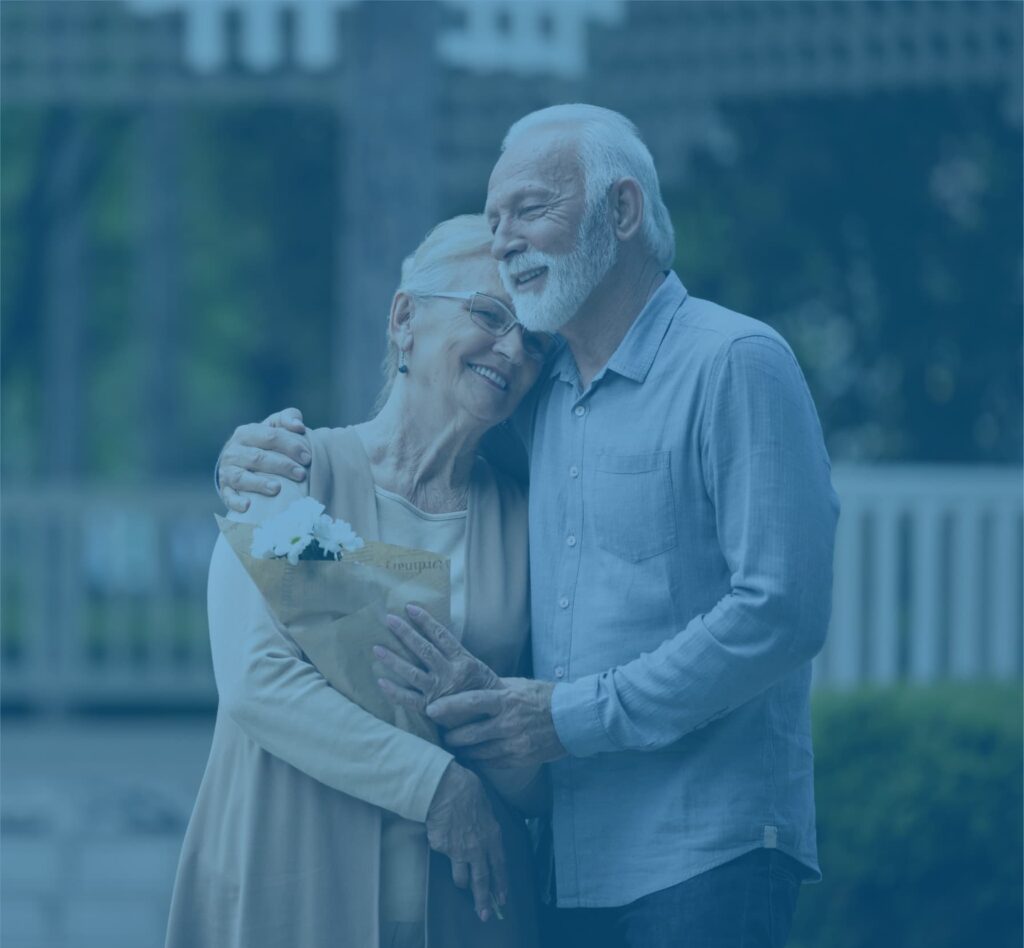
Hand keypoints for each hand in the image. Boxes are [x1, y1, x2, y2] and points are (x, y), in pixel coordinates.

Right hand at [217, 408, 310, 512]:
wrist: (238, 462)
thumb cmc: (264, 443)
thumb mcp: (274, 426)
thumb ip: (287, 419)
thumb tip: (298, 426)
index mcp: (247, 433)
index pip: (270, 436)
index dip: (290, 446)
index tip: (308, 458)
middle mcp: (234, 451)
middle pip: (258, 457)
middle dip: (282, 466)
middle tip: (301, 475)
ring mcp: (227, 471)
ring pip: (241, 477)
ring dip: (259, 483)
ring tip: (277, 489)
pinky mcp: (225, 490)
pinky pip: (228, 496)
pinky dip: (237, 501)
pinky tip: (249, 506)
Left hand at [375, 605, 501, 714]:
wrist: (493, 716)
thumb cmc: (481, 688)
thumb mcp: (475, 666)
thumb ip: (455, 655)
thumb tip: (432, 636)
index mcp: (463, 660)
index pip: (441, 635)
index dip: (425, 621)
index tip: (410, 608)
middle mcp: (450, 673)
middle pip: (424, 650)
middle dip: (405, 633)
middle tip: (389, 619)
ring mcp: (439, 691)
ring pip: (412, 672)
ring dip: (393, 660)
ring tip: (377, 648)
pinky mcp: (430, 708)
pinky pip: (408, 699)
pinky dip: (393, 691)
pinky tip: (380, 681)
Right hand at [426, 762, 507, 921]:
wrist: (445, 787)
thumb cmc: (467, 790)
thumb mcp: (486, 807)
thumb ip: (486, 826)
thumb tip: (484, 833)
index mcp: (492, 837)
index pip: (500, 866)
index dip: (501, 883)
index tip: (502, 898)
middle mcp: (477, 848)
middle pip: (481, 881)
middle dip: (483, 900)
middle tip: (485, 914)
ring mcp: (458, 851)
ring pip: (461, 877)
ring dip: (462, 881)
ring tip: (462, 883)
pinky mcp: (441, 848)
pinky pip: (443, 853)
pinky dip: (443, 847)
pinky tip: (441, 835)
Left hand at [428, 679, 566, 769]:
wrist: (573, 718)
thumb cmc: (543, 696)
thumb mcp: (518, 685)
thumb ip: (494, 688)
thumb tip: (468, 685)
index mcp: (507, 700)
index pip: (472, 703)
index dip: (449, 707)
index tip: (431, 710)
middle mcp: (509, 723)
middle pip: (469, 733)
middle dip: (451, 736)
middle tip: (441, 734)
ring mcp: (515, 744)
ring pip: (478, 752)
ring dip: (462, 750)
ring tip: (453, 747)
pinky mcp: (520, 759)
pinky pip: (492, 762)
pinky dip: (479, 760)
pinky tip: (471, 757)